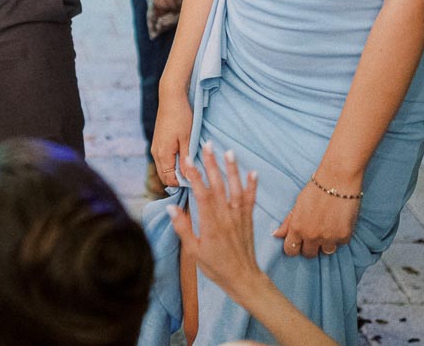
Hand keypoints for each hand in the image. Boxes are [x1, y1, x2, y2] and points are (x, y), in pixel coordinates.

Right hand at [151, 94, 192, 187]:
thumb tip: (187, 178)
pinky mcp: (157, 142)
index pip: (170, 180)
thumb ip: (186, 160)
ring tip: (190, 167)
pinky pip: (162, 160)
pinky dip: (171, 164)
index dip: (182, 184)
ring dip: (174, 172)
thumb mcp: (188, 140)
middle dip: (177, 180)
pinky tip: (183, 158)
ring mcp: (155, 147)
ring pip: (163, 168)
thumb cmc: (182, 117)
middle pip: (164, 176)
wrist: (171, 97)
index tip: (196, 179)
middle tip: (194, 176)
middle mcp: (156, 153)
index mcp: (163, 154)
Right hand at [169, 145, 262, 296]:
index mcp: (210, 224)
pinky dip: (252, 185)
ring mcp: (239, 217)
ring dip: (232, 169)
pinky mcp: (248, 220)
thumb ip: (183, 228)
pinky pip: (250, 200)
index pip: (201, 195)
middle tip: (207, 145)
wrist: (243, 279)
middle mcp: (226, 217)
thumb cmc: (216, 267)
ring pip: (235, 188)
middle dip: (212, 164)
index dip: (195, 176)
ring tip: (228, 151)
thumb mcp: (194, 251)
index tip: (188, 161)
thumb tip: (171, 208)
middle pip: (218, 186)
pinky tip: (253, 172)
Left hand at [271, 171, 359, 258]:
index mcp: (297, 228)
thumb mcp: (297, 205)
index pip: (291, 250)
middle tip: (313, 235)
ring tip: (326, 228)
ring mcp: (329, 238)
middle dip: (309, 247)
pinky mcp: (344, 236)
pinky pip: (340, 244)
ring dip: (325, 244)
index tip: (297, 243)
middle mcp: (312, 236)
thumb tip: (276, 235)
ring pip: (326, 252)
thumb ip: (287, 223)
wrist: (337, 181)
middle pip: (308, 254)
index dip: (293, 247)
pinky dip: (339, 237)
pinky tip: (337, 224)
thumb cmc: (315, 190)